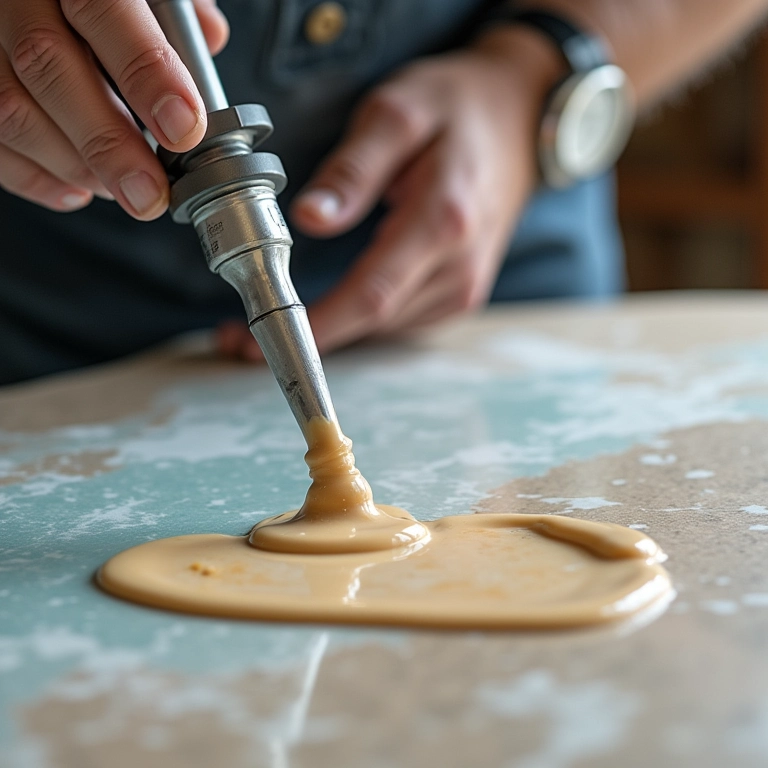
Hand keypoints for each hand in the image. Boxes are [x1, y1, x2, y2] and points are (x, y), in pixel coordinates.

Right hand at [0, 0, 227, 218]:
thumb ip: (172, 8)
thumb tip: (209, 37)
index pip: (103, 9)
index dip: (146, 73)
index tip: (183, 128)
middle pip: (46, 66)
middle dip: (108, 144)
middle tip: (150, 193)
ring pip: (11, 108)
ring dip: (74, 166)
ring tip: (124, 190)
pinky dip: (35, 176)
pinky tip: (78, 190)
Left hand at [218, 26, 563, 360]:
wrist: (520, 120)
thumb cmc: (456, 109)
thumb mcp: (398, 114)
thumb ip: (353, 169)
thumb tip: (310, 219)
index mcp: (442, 222)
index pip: (371, 294)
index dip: (317, 325)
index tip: (262, 342)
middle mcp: (460, 267)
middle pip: (374, 319)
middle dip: (308, 334)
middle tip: (243, 340)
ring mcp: (466, 285)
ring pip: (386, 326)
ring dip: (332, 330)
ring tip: (277, 319)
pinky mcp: (463, 292)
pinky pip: (402, 319)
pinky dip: (362, 318)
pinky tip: (331, 307)